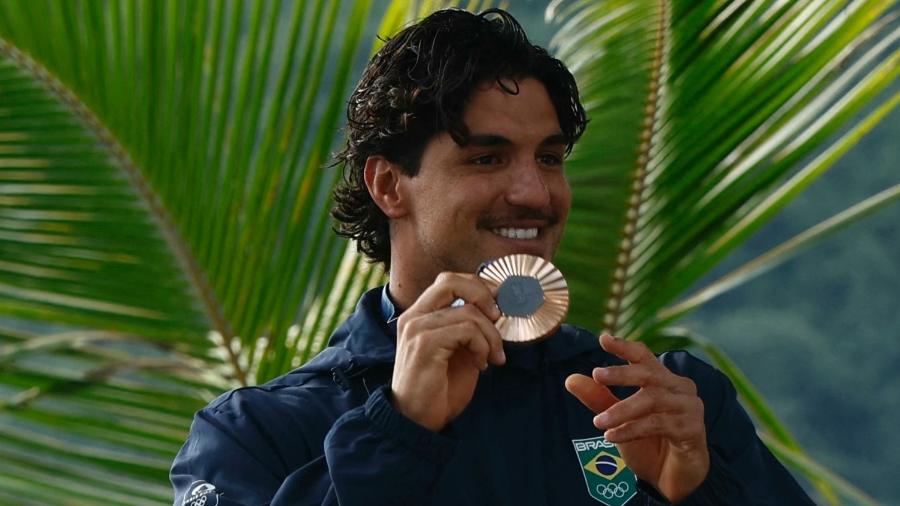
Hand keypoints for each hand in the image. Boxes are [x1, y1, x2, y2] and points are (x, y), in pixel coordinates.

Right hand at [391, 272, 505, 431]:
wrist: (417, 422)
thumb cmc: (439, 390)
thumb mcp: (459, 351)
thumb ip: (470, 329)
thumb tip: (498, 310)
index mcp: (419, 315)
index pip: (448, 281)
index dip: (478, 286)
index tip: (498, 304)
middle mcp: (414, 316)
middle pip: (452, 282)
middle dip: (484, 295)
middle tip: (499, 317)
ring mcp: (417, 328)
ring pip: (469, 312)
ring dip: (491, 336)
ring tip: (492, 358)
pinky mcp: (425, 344)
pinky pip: (467, 330)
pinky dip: (483, 346)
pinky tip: (481, 365)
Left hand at [565, 334, 708, 502]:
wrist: (671, 480)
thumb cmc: (648, 445)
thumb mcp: (619, 421)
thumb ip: (599, 400)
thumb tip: (571, 379)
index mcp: (662, 381)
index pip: (644, 356)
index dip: (625, 346)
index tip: (603, 339)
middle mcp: (680, 388)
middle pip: (649, 373)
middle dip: (621, 373)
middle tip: (596, 375)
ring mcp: (689, 408)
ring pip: (652, 399)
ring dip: (622, 410)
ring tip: (598, 422)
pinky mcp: (693, 429)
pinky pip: (658, 423)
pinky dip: (632, 429)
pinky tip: (612, 436)